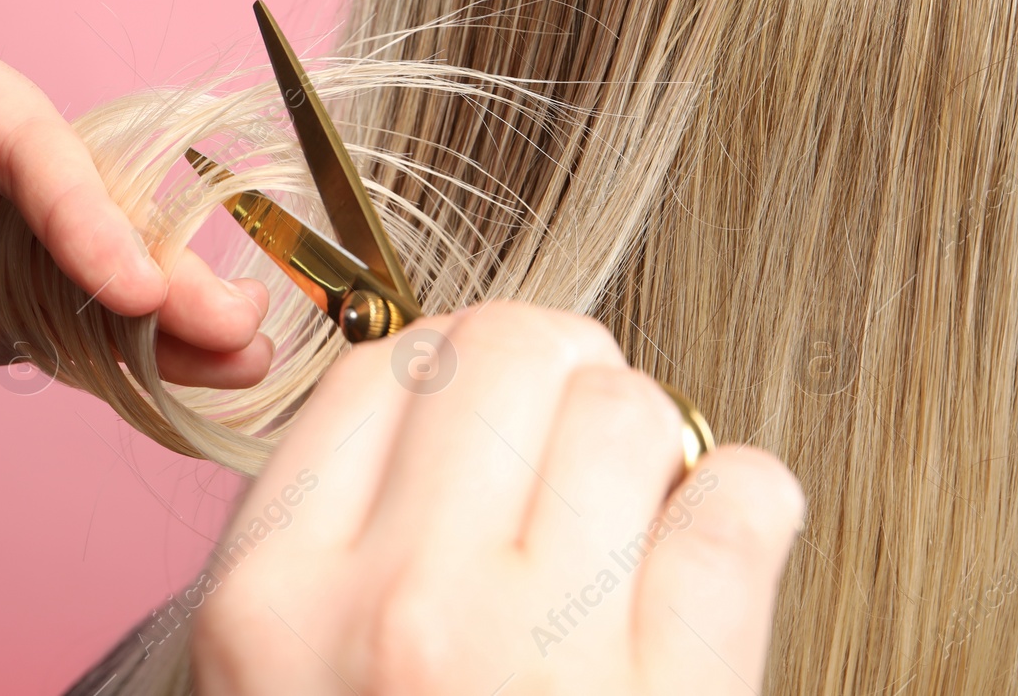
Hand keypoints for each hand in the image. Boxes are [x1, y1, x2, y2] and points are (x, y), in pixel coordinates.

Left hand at [0, 16, 271, 382]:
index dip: (82, 204)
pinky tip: (199, 380)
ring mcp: (2, 237)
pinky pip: (74, 332)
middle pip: (94, 204)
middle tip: (229, 321)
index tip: (123, 273)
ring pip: (105, 270)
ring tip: (242, 356)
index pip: (32, 139)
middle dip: (164, 264)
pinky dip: (134, 360)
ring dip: (178, 313)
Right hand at [190, 301, 802, 693]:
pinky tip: (720, 538)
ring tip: (642, 506)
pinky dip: (747, 501)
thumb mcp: (278, 686)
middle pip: (505, 354)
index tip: (494, 395)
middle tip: (581, 426)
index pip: (379, 373)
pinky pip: (737, 505)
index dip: (452, 360)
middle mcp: (390, 611)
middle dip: (560, 372)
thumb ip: (329, 543)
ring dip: (652, 441)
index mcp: (270, 602)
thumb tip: (443, 388)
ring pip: (626, 409)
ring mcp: (534, 658)